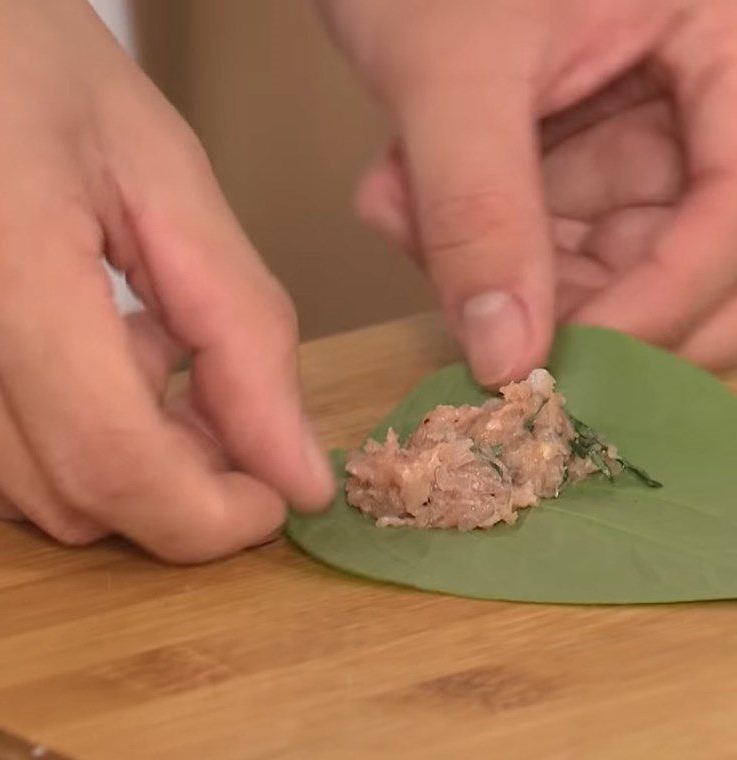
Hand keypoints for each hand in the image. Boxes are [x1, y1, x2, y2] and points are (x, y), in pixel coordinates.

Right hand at [0, 0, 332, 560]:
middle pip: (74, 495)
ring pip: (32, 497)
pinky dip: (62, 446)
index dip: (209, 513)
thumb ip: (242, 329)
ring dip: (122, 456)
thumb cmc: (34, 69)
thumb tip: (296, 470)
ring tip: (141, 350)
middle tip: (218, 398)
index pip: (111, 458)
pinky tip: (80, 363)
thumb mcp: (165, 177)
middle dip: (179, 479)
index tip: (275, 495)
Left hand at [318, 0, 736, 380]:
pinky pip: (537, 261)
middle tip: (473, 312)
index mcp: (727, 53)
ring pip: (598, 281)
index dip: (659, 305)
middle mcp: (698, 120)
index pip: (733, 215)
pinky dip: (462, 253)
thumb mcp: (455, 73)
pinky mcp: (573, 181)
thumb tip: (505, 357)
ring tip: (400, 201)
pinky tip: (397, 193)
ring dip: (492, 277)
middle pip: (689, 272)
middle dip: (573, 310)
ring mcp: (634, 157)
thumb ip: (480, 211)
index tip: (556, 364)